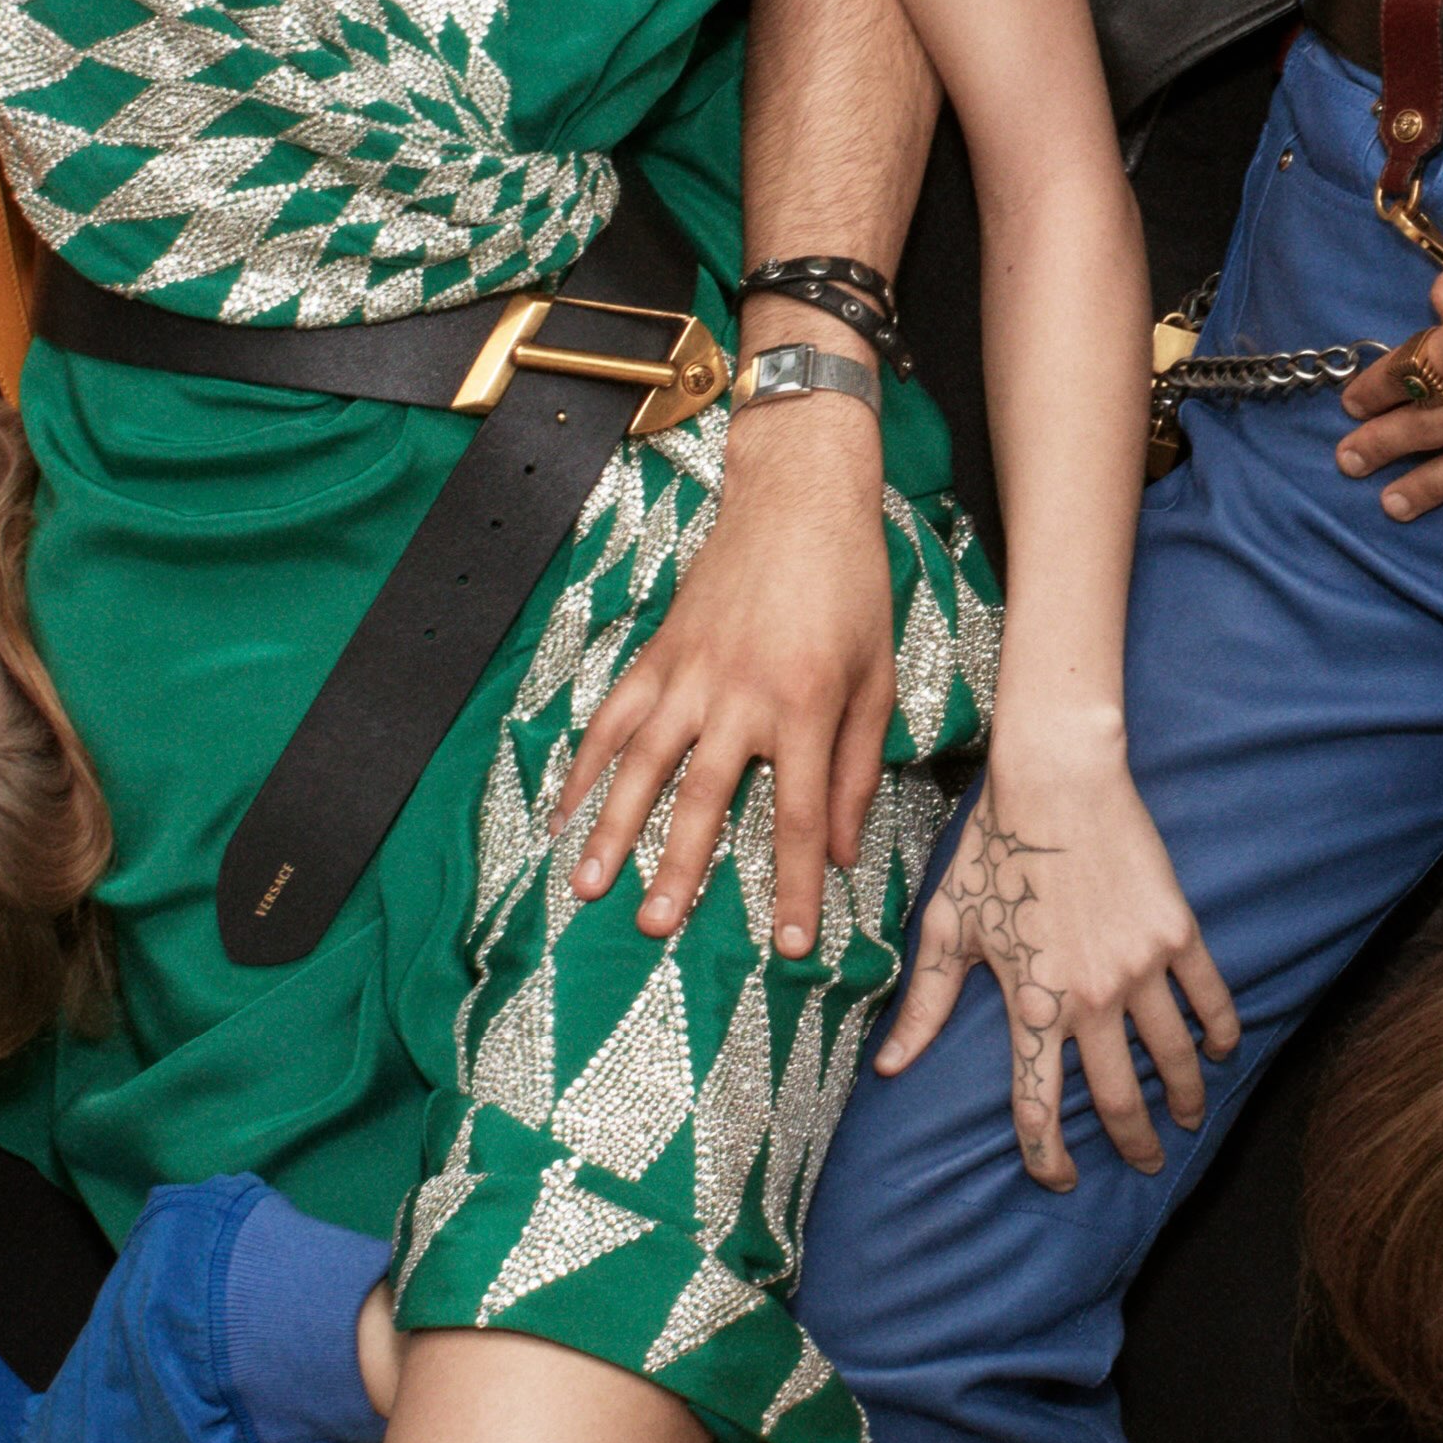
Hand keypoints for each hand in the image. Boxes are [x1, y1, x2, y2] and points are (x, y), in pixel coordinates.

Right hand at [550, 385, 894, 952]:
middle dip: (680, 869)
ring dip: (612, 827)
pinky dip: (584, 765)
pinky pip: (613, 717)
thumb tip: (846, 850)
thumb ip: (861, 766)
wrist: (799, 497)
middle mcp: (742, 696)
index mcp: (808, 707)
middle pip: (706, 800)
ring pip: (643, 763)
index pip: (801, 818)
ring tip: (588, 885)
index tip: (787, 946)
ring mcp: (691, 673)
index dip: (793, 886)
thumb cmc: (852, 588)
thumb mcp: (879, 677)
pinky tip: (562, 812)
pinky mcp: (659, 653)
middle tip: (657, 926)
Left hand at [873, 721, 1242, 1183]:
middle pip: (1120, 1099)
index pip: (1040, 1110)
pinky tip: (1220, 1052)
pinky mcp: (1176, 933)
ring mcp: (1140, 968)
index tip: (1059, 1179)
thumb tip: (889, 1069)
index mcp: (1031, 1007)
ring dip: (1184, 1099)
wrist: (1057, 781)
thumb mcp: (948, 929)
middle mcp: (1091, 999)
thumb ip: (924, 1006)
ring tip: (1189, 1118)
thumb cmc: (993, 850)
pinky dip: (1219, 1033)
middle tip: (1147, 1163)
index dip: (1049, 1159)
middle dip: (1135, 1144)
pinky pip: (1210, 999)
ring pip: (1174, 1058)